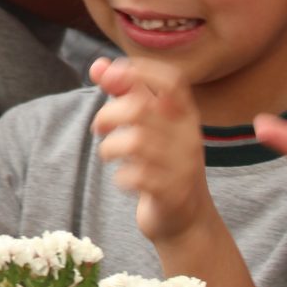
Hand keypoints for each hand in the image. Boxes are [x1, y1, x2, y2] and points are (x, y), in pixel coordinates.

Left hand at [92, 56, 211, 244]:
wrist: (186, 221)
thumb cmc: (162, 164)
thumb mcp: (151, 126)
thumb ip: (126, 93)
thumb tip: (98, 65)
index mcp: (185, 114)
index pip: (172, 80)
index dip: (140, 70)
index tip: (112, 75)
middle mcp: (188, 136)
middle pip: (140, 109)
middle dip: (108, 115)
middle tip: (99, 128)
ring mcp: (183, 165)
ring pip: (135, 142)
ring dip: (110, 148)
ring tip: (108, 154)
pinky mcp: (172, 193)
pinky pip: (137, 176)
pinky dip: (121, 177)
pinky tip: (124, 179)